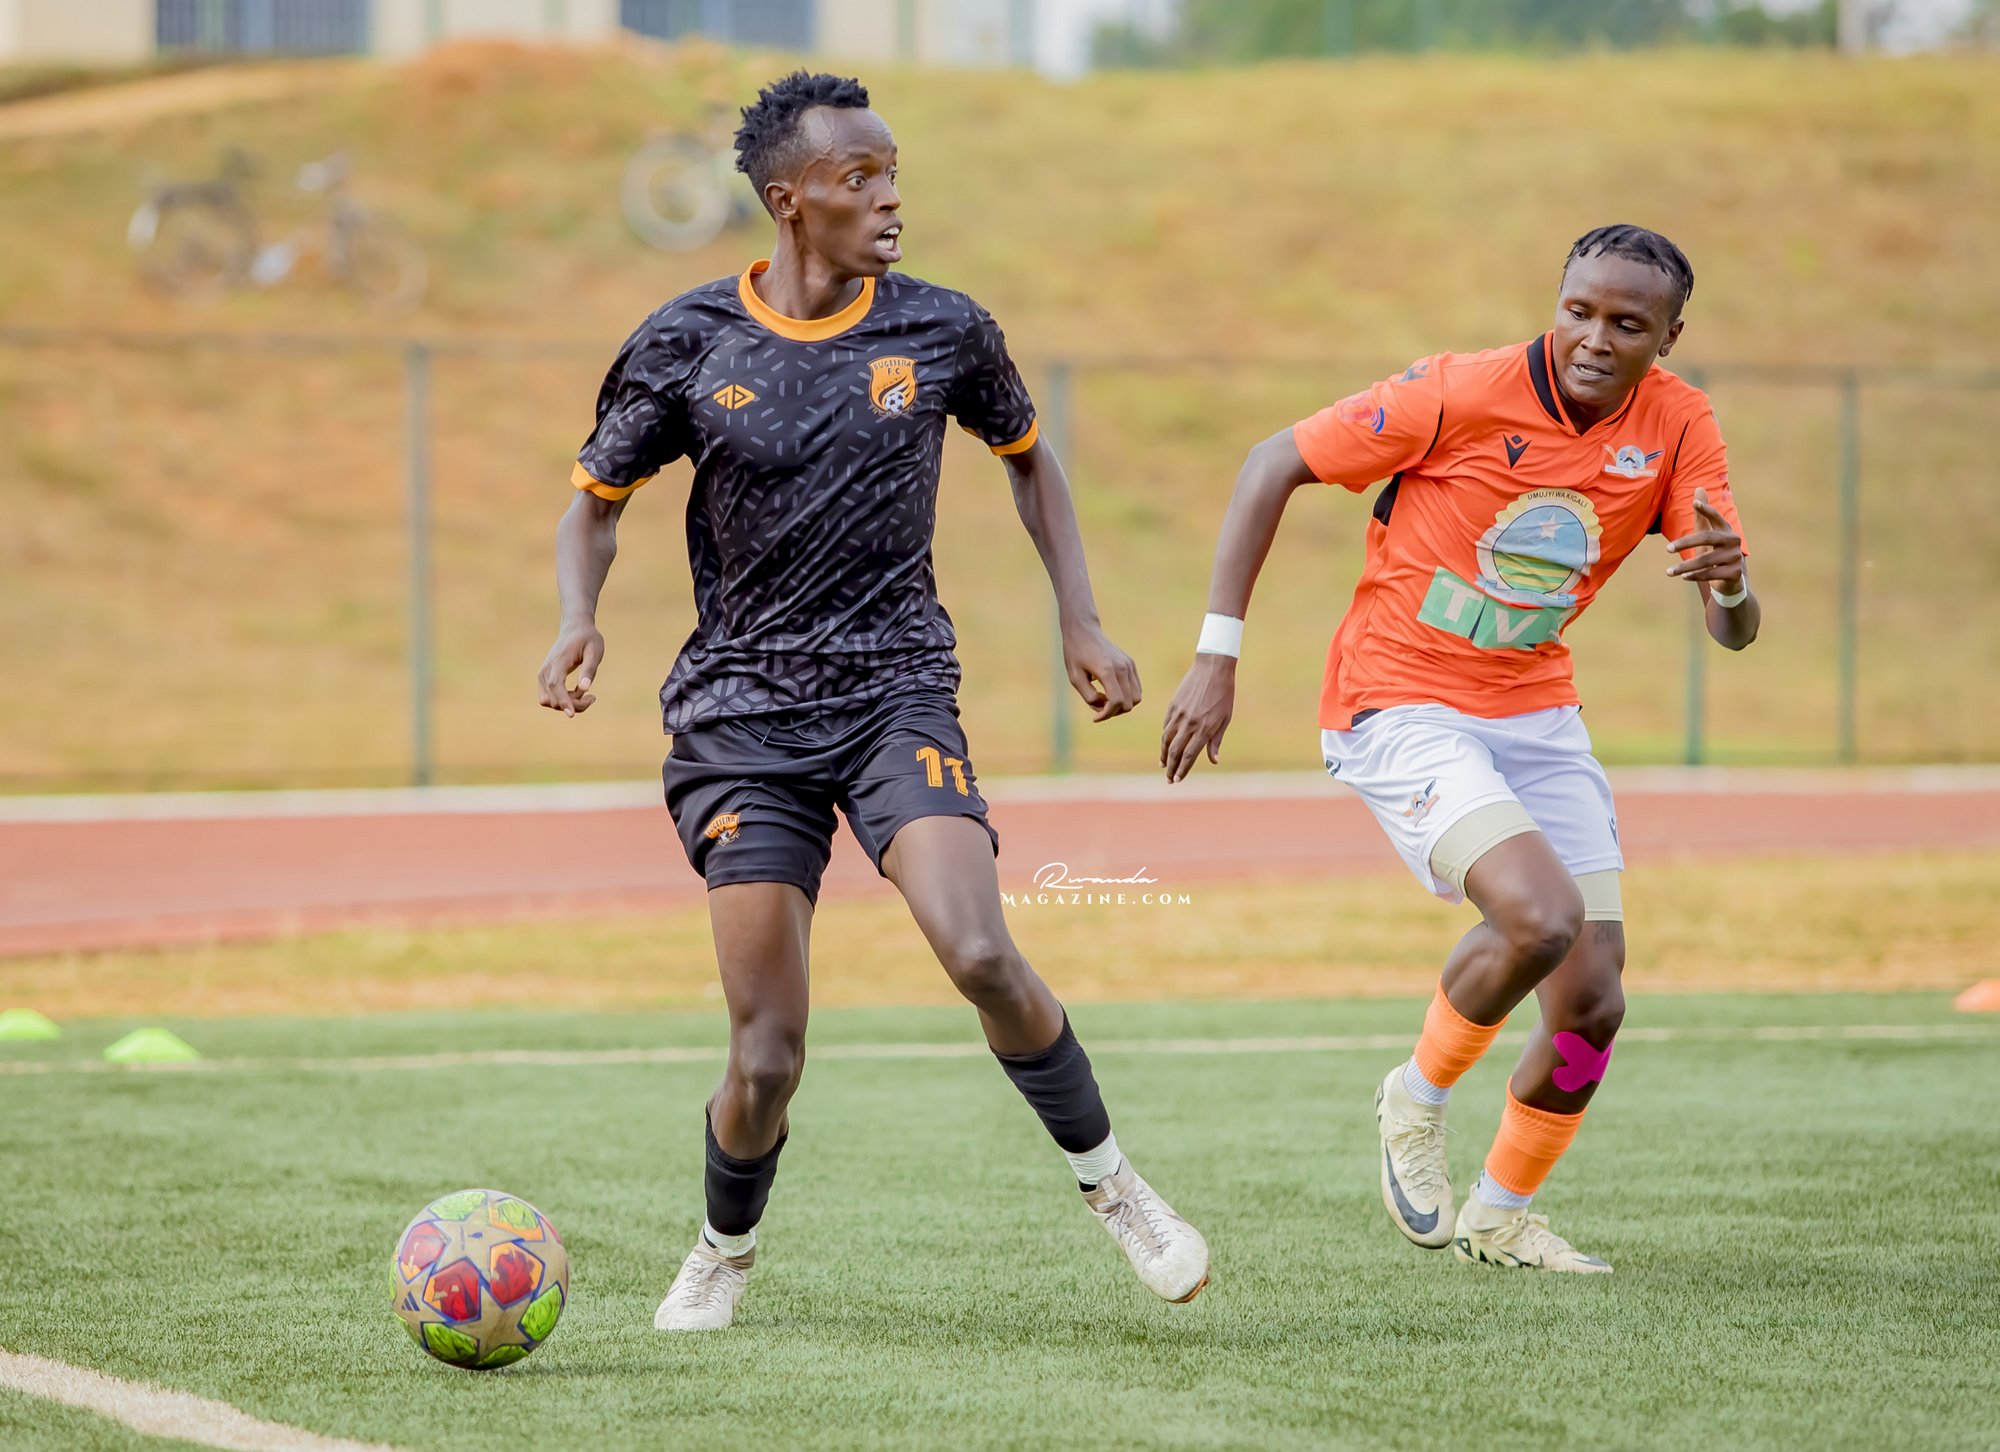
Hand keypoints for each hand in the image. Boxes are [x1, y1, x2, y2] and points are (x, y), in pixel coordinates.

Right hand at [537, 619, 603, 715]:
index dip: (563, 700)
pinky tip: (578, 691)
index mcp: (559, 661)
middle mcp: (546, 669)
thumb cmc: (588, 638)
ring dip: (568, 703)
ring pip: (550, 701)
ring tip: (585, 692)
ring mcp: (543, 675)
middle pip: (553, 698)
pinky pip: (550, 698)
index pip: (555, 684)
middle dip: (574, 704)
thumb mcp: (595, 650)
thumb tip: (585, 688)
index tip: (571, 714)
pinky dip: (564, 700)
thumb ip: (590, 668)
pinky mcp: (544, 679)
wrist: (574, 629)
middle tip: (593, 697)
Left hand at [1062, 623, 1141, 721]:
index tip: (1095, 718)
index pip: (1117, 702)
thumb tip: (1103, 707)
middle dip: (1114, 711)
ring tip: (1105, 700)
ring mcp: (1129, 665)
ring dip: (1122, 705)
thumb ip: (1089, 697)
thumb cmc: (1076, 654)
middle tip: (1098, 706)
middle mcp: (1122, 668)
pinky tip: (1111, 692)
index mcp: (1107, 671)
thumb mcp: (1075, 678)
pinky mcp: (1130, 664)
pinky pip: (1136, 688)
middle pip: (1129, 703)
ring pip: (1136, 698)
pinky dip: (1126, 696)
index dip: (1107, 714)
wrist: (1084, 631)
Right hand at [1159, 653, 1235, 782]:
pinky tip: (1166, 744)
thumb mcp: (1225, 718)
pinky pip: (1166, 725)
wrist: (1212, 668)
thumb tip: (1213, 760)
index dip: (1182, 769)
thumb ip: (1216, 740)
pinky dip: (1165, 737)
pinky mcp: (1173, 705)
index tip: (1178, 779)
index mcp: (1204, 728)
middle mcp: (1189, 723)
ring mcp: (1179, 714)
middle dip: (1171, 767)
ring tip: (1164, 765)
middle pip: (1175, 751)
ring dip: (1164, 755)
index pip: (1189, 755)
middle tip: (1169, 779)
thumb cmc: (1224, 694)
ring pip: (1166, 739)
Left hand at [1666, 488, 1745, 596]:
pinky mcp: (1734, 573)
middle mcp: (1733, 541)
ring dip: (1685, 566)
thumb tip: (1699, 488)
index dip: (1706, 510)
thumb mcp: (1706, 533)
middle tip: (1667, 548)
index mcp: (1726, 529)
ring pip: (1706, 560)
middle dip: (1685, 543)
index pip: (1716, 517)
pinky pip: (1710, 574)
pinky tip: (1683, 577)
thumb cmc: (1714, 551)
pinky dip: (1695, 576)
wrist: (1730, 578)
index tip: (1695, 502)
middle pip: (1706, 538)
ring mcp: (1735, 557)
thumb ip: (1702, 515)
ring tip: (1668, 571)